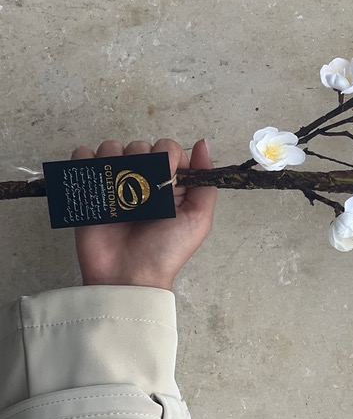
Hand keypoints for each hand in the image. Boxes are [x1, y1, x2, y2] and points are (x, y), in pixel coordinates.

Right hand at [72, 138, 217, 290]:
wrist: (129, 275)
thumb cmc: (166, 251)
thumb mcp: (198, 218)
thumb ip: (204, 181)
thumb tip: (203, 143)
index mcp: (169, 181)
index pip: (167, 147)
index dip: (167, 159)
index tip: (167, 182)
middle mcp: (142, 178)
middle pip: (138, 145)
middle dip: (141, 164)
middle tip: (142, 195)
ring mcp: (114, 182)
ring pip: (111, 148)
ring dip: (114, 164)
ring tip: (119, 194)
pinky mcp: (88, 188)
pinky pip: (82, 157)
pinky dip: (86, 163)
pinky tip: (98, 183)